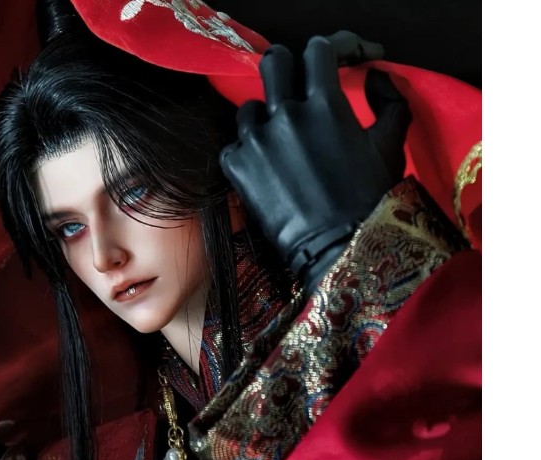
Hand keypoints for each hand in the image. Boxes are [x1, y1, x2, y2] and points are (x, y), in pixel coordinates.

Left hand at [220, 37, 410, 291]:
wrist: (337, 248)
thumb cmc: (370, 198)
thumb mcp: (390, 144)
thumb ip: (389, 99)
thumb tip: (375, 74)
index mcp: (324, 103)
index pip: (318, 49)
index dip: (333, 49)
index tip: (345, 61)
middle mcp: (285, 115)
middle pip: (273, 62)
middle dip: (288, 67)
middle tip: (298, 85)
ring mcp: (256, 141)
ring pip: (249, 108)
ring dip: (265, 117)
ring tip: (279, 137)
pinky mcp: (237, 169)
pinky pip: (232, 146)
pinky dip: (246, 153)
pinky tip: (262, 165)